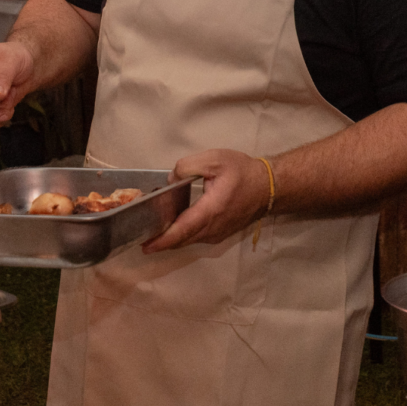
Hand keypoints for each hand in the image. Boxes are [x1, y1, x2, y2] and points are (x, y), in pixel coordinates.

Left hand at [142, 149, 271, 252]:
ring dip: (170, 237)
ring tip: (151, 227)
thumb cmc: (242, 172)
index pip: (181, 230)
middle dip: (159, 240)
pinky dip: (181, 235)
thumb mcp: (214, 159)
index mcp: (210, 211)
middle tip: (138, 233)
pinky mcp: (219, 234)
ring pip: (188, 241)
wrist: (268, 187)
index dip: (161, 240)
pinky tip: (171, 224)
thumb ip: (187, 167)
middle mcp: (212, 229)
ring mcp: (217, 234)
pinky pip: (195, 238)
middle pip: (181, 240)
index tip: (144, 245)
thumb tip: (170, 180)